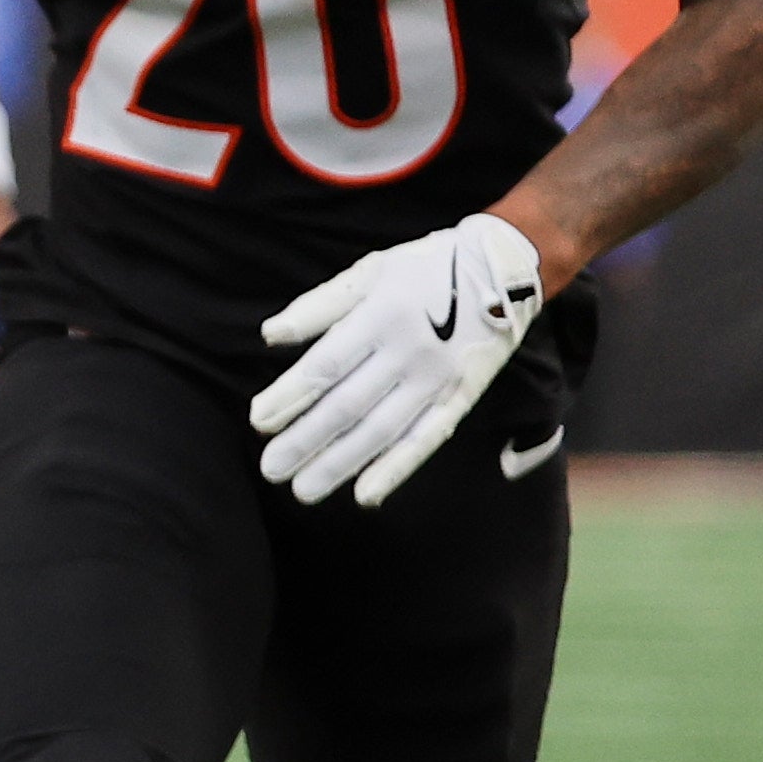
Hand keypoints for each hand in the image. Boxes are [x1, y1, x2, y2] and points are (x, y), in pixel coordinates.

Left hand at [253, 212, 539, 506]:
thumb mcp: (369, 271)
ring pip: (382, 430)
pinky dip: (396, 469)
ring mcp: (437, 378)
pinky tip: (365, 495)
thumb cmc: (424, 268)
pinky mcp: (461, 396)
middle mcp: (409, 352)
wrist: (505, 267)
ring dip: (340, 463)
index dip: (290, 396)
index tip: (257, 421)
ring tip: (304, 490)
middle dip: (305, 440)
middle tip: (270, 469)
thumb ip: (318, 306)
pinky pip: (426, 438)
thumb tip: (269, 335)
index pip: (327, 365)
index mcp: (381, 316)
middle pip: (348, 405)